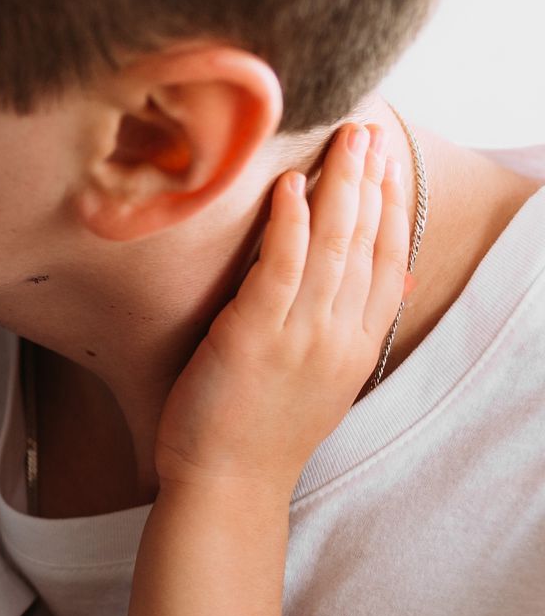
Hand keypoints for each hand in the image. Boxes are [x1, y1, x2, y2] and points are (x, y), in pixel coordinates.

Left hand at [157, 122, 410, 489]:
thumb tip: (387, 287)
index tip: (387, 161)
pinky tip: (290, 186)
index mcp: (358, 344)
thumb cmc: (258, 433)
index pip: (387, 260)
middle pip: (366, 243)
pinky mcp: (255, 336)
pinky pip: (280, 268)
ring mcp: (301, 336)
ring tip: (341, 139)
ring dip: (339, 186)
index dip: (390, 206)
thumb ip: (351, 331)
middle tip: (367, 129)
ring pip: (332, 246)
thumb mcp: (324, 381)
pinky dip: (288, 223)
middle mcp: (339, 336)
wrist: (226, 486)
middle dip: (370, 180)